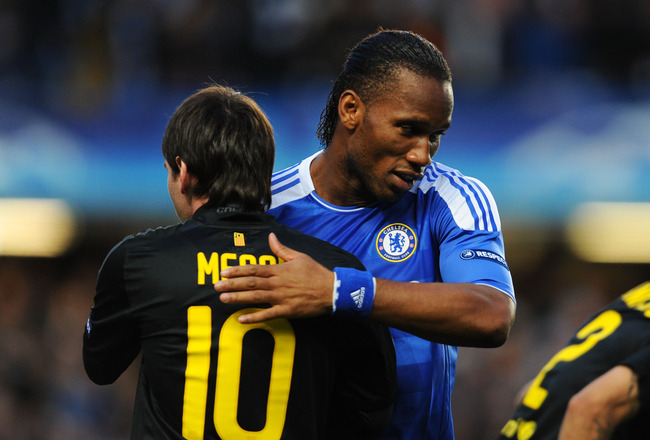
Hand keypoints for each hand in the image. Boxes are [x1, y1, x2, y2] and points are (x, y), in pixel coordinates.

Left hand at [215, 233, 334, 322]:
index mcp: (279, 270)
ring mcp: (282, 297)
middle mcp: (278, 283)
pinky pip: (268, 314)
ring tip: (223, 298)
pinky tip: (241, 319)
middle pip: (251, 283)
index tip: (224, 272)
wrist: (332, 290)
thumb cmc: (316, 273)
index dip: (238, 270)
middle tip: (216, 286)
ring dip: (238, 298)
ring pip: (256, 297)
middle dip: (232, 284)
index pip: (254, 269)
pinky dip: (254, 317)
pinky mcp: (287, 310)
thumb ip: (282, 249)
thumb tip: (271, 237)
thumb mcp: (299, 257)